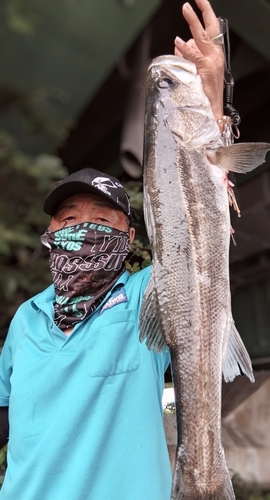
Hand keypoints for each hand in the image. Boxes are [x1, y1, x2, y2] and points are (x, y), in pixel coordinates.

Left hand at [174, 0, 223, 120]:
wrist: (213, 111)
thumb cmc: (206, 95)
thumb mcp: (197, 73)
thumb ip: (188, 58)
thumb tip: (179, 46)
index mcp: (215, 56)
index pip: (212, 31)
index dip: (207, 16)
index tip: (200, 3)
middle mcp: (215, 57)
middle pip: (210, 28)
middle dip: (203, 11)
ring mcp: (211, 63)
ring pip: (202, 37)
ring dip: (193, 21)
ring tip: (186, 9)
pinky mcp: (205, 70)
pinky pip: (194, 56)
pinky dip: (186, 48)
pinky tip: (178, 41)